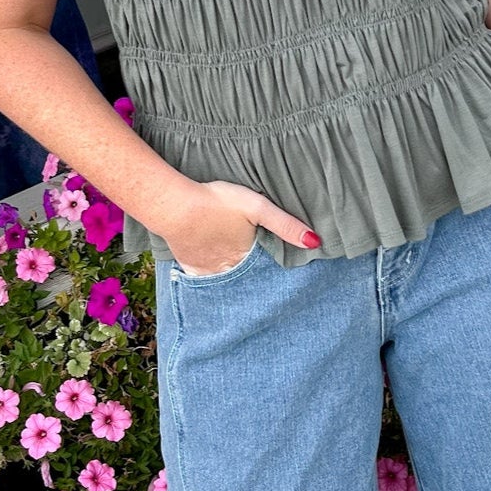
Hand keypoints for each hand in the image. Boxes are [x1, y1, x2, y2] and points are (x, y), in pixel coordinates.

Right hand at [163, 179, 319, 276]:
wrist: (175, 206)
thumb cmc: (217, 203)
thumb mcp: (258, 207)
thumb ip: (286, 225)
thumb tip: (316, 242)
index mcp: (248, 257)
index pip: (266, 272)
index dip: (273, 275)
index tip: (284, 281)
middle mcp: (229, 270)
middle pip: (247, 281)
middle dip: (255, 284)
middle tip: (263, 288)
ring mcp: (207, 271)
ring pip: (225, 284)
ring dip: (234, 285)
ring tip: (242, 287)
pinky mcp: (189, 265)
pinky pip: (201, 282)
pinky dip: (208, 285)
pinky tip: (213, 285)